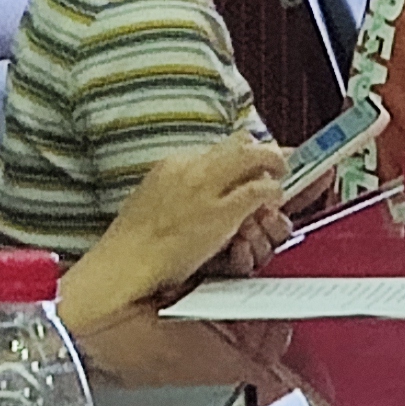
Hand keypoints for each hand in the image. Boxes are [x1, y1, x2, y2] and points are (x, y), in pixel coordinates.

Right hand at [95, 137, 285, 305]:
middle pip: (240, 142)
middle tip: (274, 162)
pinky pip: (259, 191)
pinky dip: (272, 192)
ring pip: (255, 157)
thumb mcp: (151, 196)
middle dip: (262, 149)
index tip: (249, 161)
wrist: (125, 263)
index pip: (218, 146)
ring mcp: (208, 188)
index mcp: (173, 162)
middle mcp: (192, 167)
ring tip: (279, 176)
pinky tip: (274, 200)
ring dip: (273, 164)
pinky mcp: (222, 213)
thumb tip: (196, 186)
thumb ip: (176, 185)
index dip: (239, 153)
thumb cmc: (132, 241)